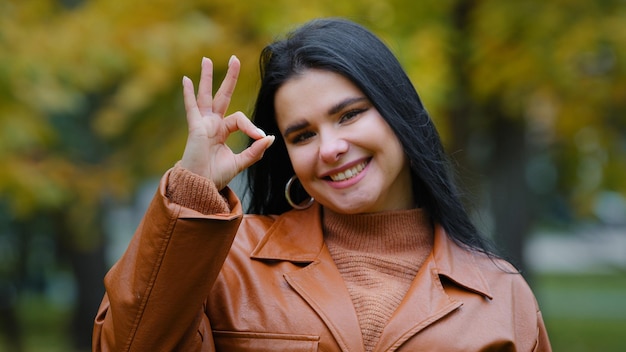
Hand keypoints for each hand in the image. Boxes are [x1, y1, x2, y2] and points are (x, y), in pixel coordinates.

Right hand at [180, 56, 273, 189]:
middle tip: (235, 58)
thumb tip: (269, 137)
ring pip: (206, 96)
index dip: (251, 126)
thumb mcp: (241, 162)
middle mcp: (212, 124)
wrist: (201, 186)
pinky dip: (188, 94)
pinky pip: (192, 108)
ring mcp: (203, 124)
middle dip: (229, 78)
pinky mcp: (195, 128)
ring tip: (206, 59)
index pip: (240, 119)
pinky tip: (186, 80)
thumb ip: (255, 151)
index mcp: (223, 130)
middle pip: (223, 95)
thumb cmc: (216, 175)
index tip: (260, 137)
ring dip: (207, 77)